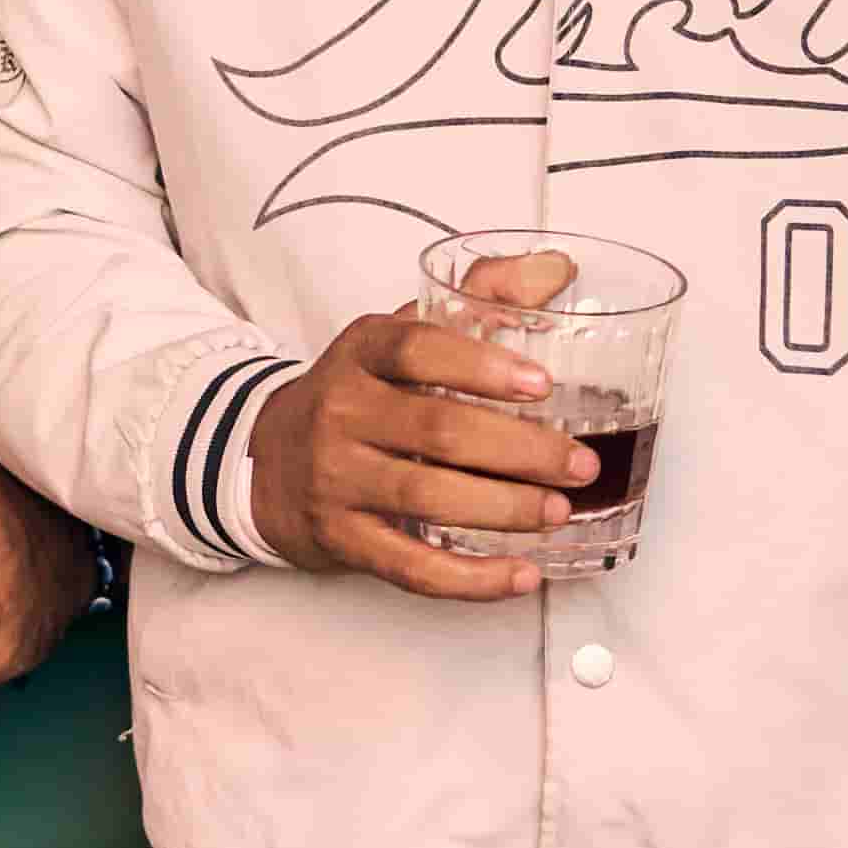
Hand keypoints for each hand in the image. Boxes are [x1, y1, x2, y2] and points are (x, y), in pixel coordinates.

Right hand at [244, 278, 585, 598]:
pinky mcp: (341, 538)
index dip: (480, 365)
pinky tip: (519, 575)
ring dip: (504, 508)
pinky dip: (471, 579)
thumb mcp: (400, 334)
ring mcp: (336, 478)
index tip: (541, 384)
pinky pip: (411, 566)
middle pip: (437, 430)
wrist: (268, 461)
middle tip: (579, 463)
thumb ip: (480, 296)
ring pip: (427, 497)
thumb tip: (556, 269)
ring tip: (559, 510)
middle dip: (520, 450)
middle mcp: (341, 411)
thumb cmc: (358, 396)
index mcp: (361, 352)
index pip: (415, 349)